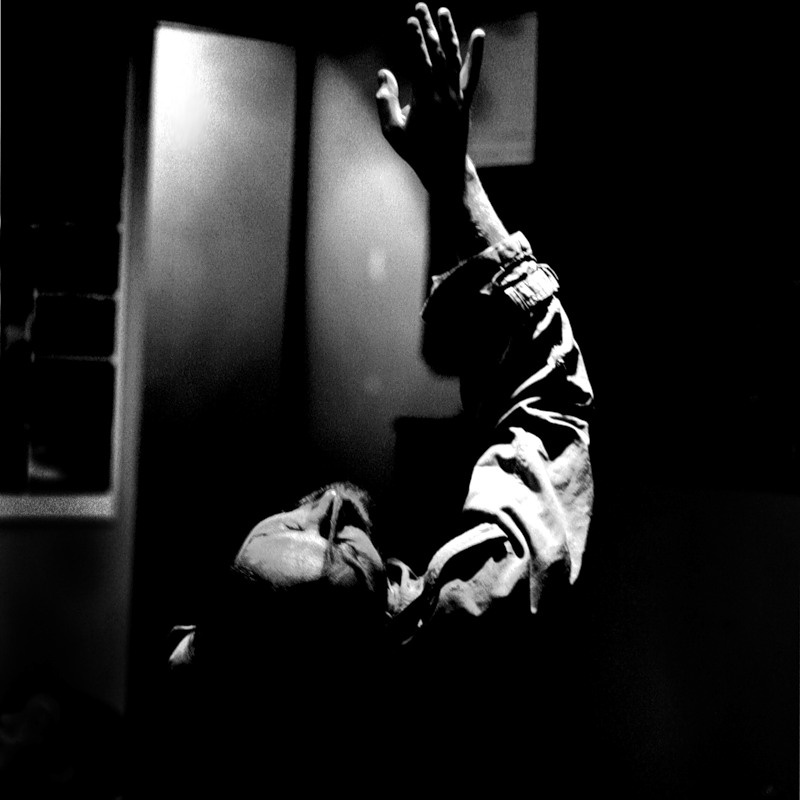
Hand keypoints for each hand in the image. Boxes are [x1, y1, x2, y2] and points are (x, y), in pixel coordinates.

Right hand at [376, 4, 484, 194]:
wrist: (444, 168)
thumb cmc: (416, 151)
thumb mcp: (392, 131)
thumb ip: (386, 101)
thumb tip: (384, 73)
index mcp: (425, 100)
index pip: (420, 62)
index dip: (415, 40)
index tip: (410, 22)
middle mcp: (444, 94)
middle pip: (436, 53)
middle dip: (428, 29)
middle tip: (421, 7)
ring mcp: (457, 96)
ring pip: (453, 58)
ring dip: (448, 33)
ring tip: (443, 11)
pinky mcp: (466, 100)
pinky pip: (472, 73)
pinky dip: (475, 53)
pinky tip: (478, 34)